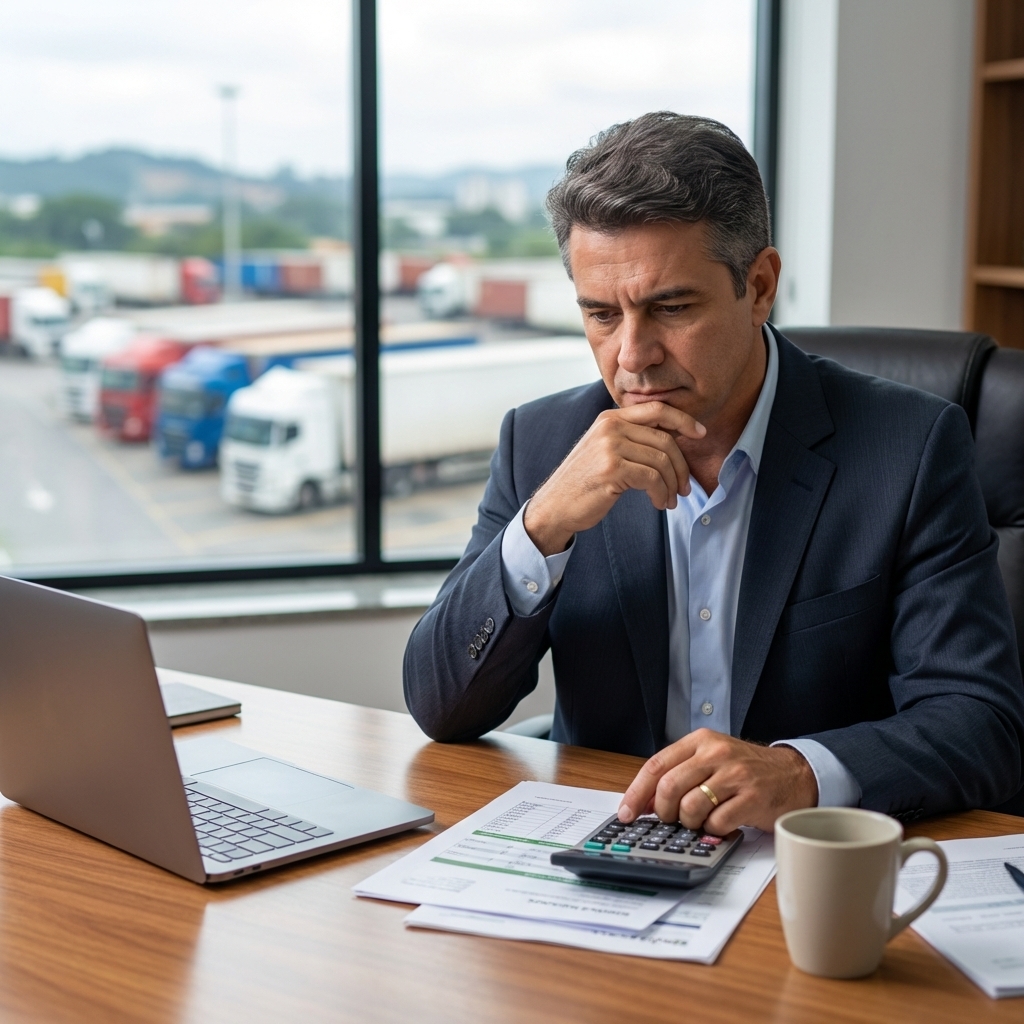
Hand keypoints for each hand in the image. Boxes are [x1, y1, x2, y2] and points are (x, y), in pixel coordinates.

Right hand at [523, 402, 705, 555]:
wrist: (554, 506)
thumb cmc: (584, 483)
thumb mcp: (605, 451)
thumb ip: (632, 439)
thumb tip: (674, 439)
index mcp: (610, 418)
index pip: (657, 409)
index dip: (683, 420)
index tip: (700, 434)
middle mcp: (610, 426)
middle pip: (665, 439)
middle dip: (681, 466)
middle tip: (686, 487)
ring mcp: (610, 446)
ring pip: (662, 460)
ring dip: (673, 485)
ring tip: (671, 500)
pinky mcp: (612, 469)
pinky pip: (653, 479)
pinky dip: (662, 494)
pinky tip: (659, 503)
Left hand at [617, 728, 817, 833]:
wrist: (793, 775)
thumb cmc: (747, 770)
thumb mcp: (712, 759)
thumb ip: (681, 773)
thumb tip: (646, 803)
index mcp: (701, 740)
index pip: (657, 765)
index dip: (637, 792)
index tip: (627, 812)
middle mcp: (716, 753)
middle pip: (669, 787)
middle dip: (664, 812)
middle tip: (671, 820)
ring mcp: (735, 775)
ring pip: (690, 807)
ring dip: (690, 823)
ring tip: (702, 820)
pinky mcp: (751, 798)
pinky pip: (716, 823)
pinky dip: (713, 830)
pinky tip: (723, 823)